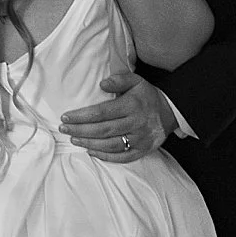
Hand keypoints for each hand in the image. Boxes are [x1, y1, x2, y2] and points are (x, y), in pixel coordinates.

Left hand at [60, 70, 175, 161]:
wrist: (171, 112)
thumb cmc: (148, 95)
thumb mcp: (136, 80)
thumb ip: (119, 79)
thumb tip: (102, 84)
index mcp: (132, 105)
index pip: (102, 112)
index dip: (82, 116)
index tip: (66, 117)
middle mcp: (135, 123)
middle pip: (103, 130)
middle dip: (80, 130)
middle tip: (63, 130)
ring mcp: (139, 139)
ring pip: (110, 145)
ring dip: (89, 143)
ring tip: (74, 140)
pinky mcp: (143, 150)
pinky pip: (122, 157)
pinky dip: (105, 156)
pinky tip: (91, 151)